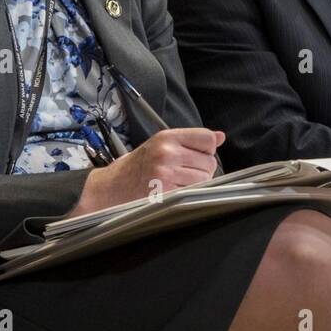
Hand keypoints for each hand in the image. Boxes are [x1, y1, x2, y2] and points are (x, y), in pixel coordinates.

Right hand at [71, 128, 223, 215]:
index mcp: (167, 137)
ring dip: (197, 183)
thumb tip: (220, 137)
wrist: (111, 187)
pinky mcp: (164, 191)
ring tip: (178, 182)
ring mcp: (166, 172)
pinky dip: (188, 193)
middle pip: (209, 161)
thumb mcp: (162, 144)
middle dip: (203, 169)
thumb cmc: (138, 166)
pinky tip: (174, 190)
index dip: (207, 149)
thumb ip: (191, 140)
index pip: (207, 138)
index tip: (198, 155)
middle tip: (184, 173)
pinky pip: (192, 191)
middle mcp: (167, 152)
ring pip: (204, 178)